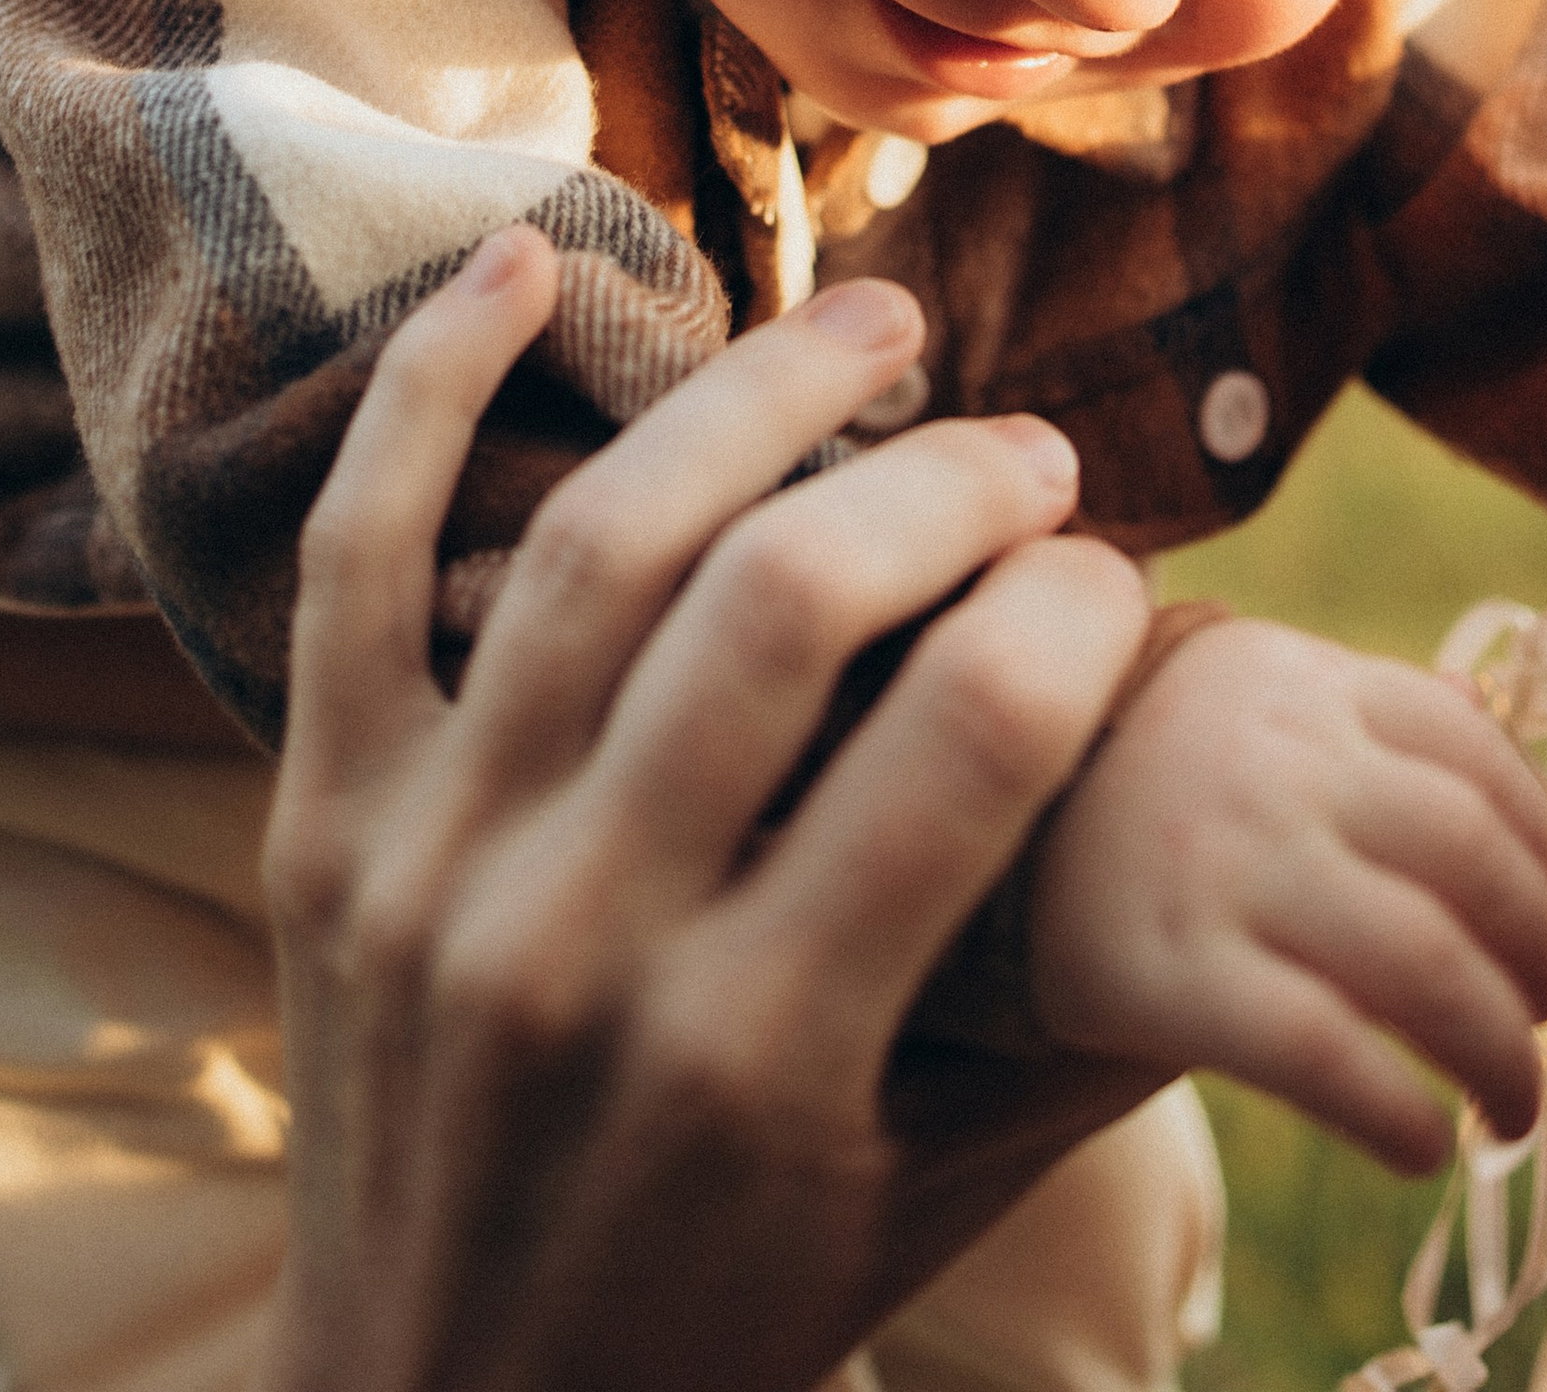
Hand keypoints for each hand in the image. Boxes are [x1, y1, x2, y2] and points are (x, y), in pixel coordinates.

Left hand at [250, 227, 1162, 1391]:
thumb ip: (1076, 1007)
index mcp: (760, 1050)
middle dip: (951, 490)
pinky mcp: (316, 815)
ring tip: (881, 335)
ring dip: (758, 398)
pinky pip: (357, 557)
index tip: (1115, 582)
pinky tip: (527, 259)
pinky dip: (426, 389)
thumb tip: (1230, 785)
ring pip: (603, 543)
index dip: (1074, 616)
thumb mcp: (926, 1195)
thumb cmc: (726, 1307)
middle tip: (1033, 456)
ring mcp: (426, 862)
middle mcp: (582, 939)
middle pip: (787, 602)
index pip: (967, 740)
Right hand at [1025, 617, 1546, 1174]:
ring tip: (1508, 1108)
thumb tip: (1514, 773)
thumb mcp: (1232, 696)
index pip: (1471, 747)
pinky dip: (1404, 1116)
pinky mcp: (1174, 978)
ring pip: (1430, 968)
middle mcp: (1271, 758)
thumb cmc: (1121, 779)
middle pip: (1475, 864)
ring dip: (1504, 1059)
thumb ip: (1357, 718)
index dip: (1538, 841)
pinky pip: (1334, 1059)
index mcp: (1293, 678)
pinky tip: (1418, 1146)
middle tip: (1537, 1021)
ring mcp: (1223, 865)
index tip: (1540, 906)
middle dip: (1539, 961)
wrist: (939, 827)